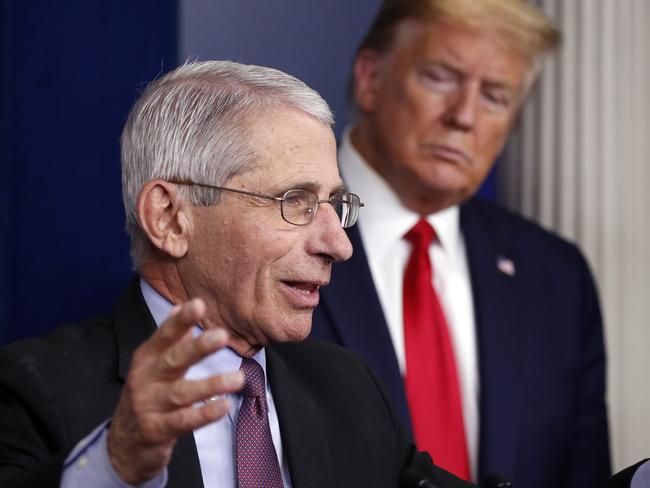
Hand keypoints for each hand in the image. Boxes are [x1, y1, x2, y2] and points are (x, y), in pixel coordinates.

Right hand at [107, 298, 243, 484]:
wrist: (123, 446)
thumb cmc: (146, 396)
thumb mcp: (151, 365)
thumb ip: (168, 338)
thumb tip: (180, 307)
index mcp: (146, 359)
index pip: (164, 336)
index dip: (180, 321)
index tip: (198, 304)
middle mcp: (146, 379)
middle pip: (173, 360)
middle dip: (197, 348)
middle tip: (222, 335)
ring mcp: (150, 406)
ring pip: (182, 393)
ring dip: (211, 384)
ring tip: (237, 378)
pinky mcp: (157, 430)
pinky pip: (184, 421)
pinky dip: (204, 413)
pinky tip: (224, 406)